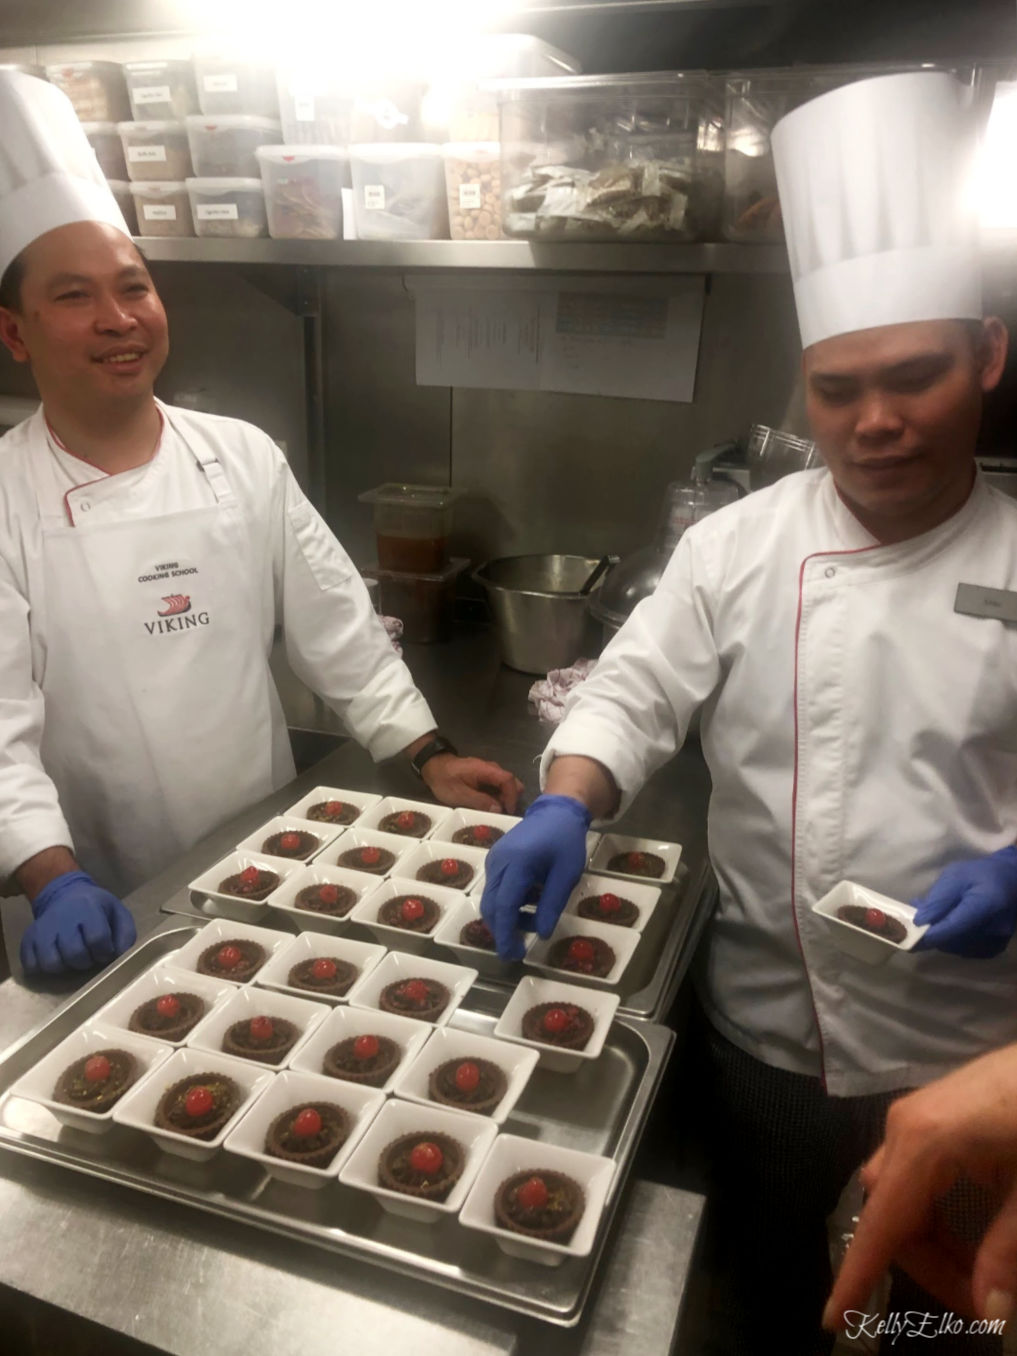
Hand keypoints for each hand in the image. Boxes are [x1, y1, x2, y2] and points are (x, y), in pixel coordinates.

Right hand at [20, 870, 136, 975]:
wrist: (64, 894)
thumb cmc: (95, 908)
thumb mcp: (117, 912)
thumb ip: (125, 934)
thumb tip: (120, 957)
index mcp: (89, 907)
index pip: (97, 938)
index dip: (104, 951)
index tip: (105, 951)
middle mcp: (63, 917)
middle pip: (74, 954)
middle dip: (86, 961)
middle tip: (88, 955)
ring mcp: (43, 929)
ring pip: (51, 963)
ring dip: (65, 967)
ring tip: (71, 958)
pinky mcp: (28, 939)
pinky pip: (31, 965)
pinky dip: (42, 968)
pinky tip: (55, 958)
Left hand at [420, 754, 523, 813]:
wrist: (433, 767)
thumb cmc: (444, 780)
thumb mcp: (459, 794)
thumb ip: (479, 801)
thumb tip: (499, 809)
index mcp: (486, 770)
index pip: (508, 779)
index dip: (512, 796)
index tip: (509, 810)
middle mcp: (491, 769)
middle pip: (511, 782)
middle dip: (511, 798)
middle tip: (505, 813)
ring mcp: (489, 772)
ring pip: (505, 785)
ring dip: (504, 799)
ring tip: (497, 813)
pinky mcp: (485, 777)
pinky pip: (497, 787)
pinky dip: (498, 797)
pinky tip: (490, 807)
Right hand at [479, 794, 591, 959]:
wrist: (556, 811)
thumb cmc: (565, 840)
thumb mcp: (566, 874)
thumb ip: (553, 903)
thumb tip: (542, 934)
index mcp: (517, 862)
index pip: (505, 906)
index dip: (506, 933)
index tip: (512, 955)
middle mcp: (498, 861)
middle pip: (491, 905)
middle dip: (502, 931)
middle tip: (518, 950)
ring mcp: (494, 860)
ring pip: (492, 899)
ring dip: (508, 917)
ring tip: (535, 919)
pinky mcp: (495, 861)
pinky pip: (496, 889)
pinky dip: (508, 903)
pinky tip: (530, 901)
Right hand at [823, 1043, 1016, 1332]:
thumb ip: (1008, 1248)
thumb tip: (988, 1311)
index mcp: (923, 1143)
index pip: (882, 1223)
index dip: (858, 1274)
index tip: (834, 1319)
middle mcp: (905, 1127)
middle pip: (891, 1214)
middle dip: (928, 1267)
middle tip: (981, 1303)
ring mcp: (917, 1115)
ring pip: (901, 1196)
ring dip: (932, 1242)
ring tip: (980, 1274)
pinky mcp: (934, 1113)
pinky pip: (916, 1175)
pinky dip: (936, 1214)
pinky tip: (973, 1230)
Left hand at [913, 846, 1016, 958]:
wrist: (1009, 882)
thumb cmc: (980, 875)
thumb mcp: (955, 876)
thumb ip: (938, 899)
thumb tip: (918, 921)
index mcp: (987, 905)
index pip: (954, 927)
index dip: (929, 935)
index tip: (905, 937)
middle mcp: (996, 929)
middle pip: (954, 940)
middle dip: (930, 933)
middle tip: (914, 920)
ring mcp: (997, 941)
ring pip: (956, 948)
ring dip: (939, 937)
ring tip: (930, 919)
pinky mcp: (994, 948)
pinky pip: (965, 951)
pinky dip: (951, 942)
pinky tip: (947, 927)